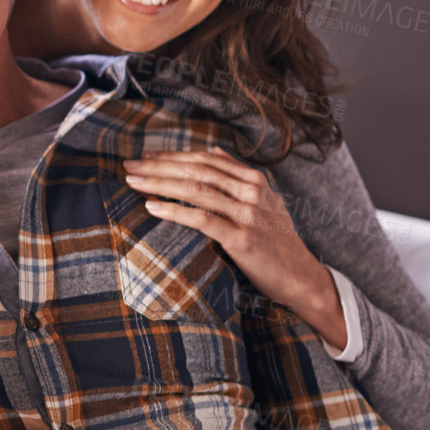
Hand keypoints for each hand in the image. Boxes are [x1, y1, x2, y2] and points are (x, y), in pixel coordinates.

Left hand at [123, 147, 346, 349]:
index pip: (205, 159)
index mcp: (253, 179)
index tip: (145, 155)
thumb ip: (236, 178)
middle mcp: (252, 191)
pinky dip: (174, 211)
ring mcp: (248, 214)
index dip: (172, 155)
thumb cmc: (275, 240)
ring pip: (196, 190)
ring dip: (160, 183)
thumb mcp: (262, 202)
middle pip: (196, 171)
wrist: (301, 277)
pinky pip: (202, 219)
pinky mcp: (242, 239)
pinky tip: (151, 206)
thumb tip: (210, 152)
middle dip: (159, 165)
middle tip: (129, 165)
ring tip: (133, 181)